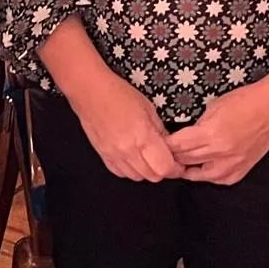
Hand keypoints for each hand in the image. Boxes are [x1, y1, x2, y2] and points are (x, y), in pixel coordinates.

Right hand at [64, 71, 181, 182]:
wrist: (89, 90)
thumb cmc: (119, 93)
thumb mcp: (148, 108)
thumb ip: (160, 131)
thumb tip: (169, 146)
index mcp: (142, 137)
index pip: (165, 167)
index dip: (176, 168)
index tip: (179, 162)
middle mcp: (127, 150)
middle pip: (153, 176)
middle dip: (163, 170)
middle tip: (165, 158)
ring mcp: (113, 154)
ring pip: (137, 177)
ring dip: (147, 171)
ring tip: (148, 157)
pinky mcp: (102, 154)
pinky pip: (121, 173)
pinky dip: (130, 170)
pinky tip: (132, 157)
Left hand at [166, 81, 268, 185]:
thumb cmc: (242, 102)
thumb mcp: (212, 108)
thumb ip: (196, 126)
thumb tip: (181, 137)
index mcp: (211, 134)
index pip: (178, 145)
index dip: (164, 145)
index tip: (155, 143)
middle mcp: (221, 153)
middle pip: (186, 160)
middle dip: (172, 156)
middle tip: (160, 153)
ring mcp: (232, 164)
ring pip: (199, 174)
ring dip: (186, 168)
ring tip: (176, 162)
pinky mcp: (241, 170)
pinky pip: (217, 179)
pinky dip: (206, 174)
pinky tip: (199, 168)